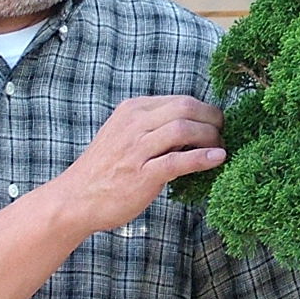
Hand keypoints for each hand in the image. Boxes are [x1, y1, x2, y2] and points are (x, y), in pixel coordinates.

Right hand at [52, 96, 224, 231]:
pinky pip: (178, 160)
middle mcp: (134, 124)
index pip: (180, 100)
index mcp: (132, 110)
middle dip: (212, 119)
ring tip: (221, 147)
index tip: (216, 123)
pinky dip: (203, 157)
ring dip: (211, 137)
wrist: (75, 198)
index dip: (205, 110)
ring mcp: (137, 149)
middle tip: (223, 133)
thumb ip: (153, 127)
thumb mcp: (125, 135)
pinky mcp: (142, 174)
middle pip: (186, 108)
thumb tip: (193, 127)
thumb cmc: (105, 170)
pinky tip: (218, 159)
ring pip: (184, 129)